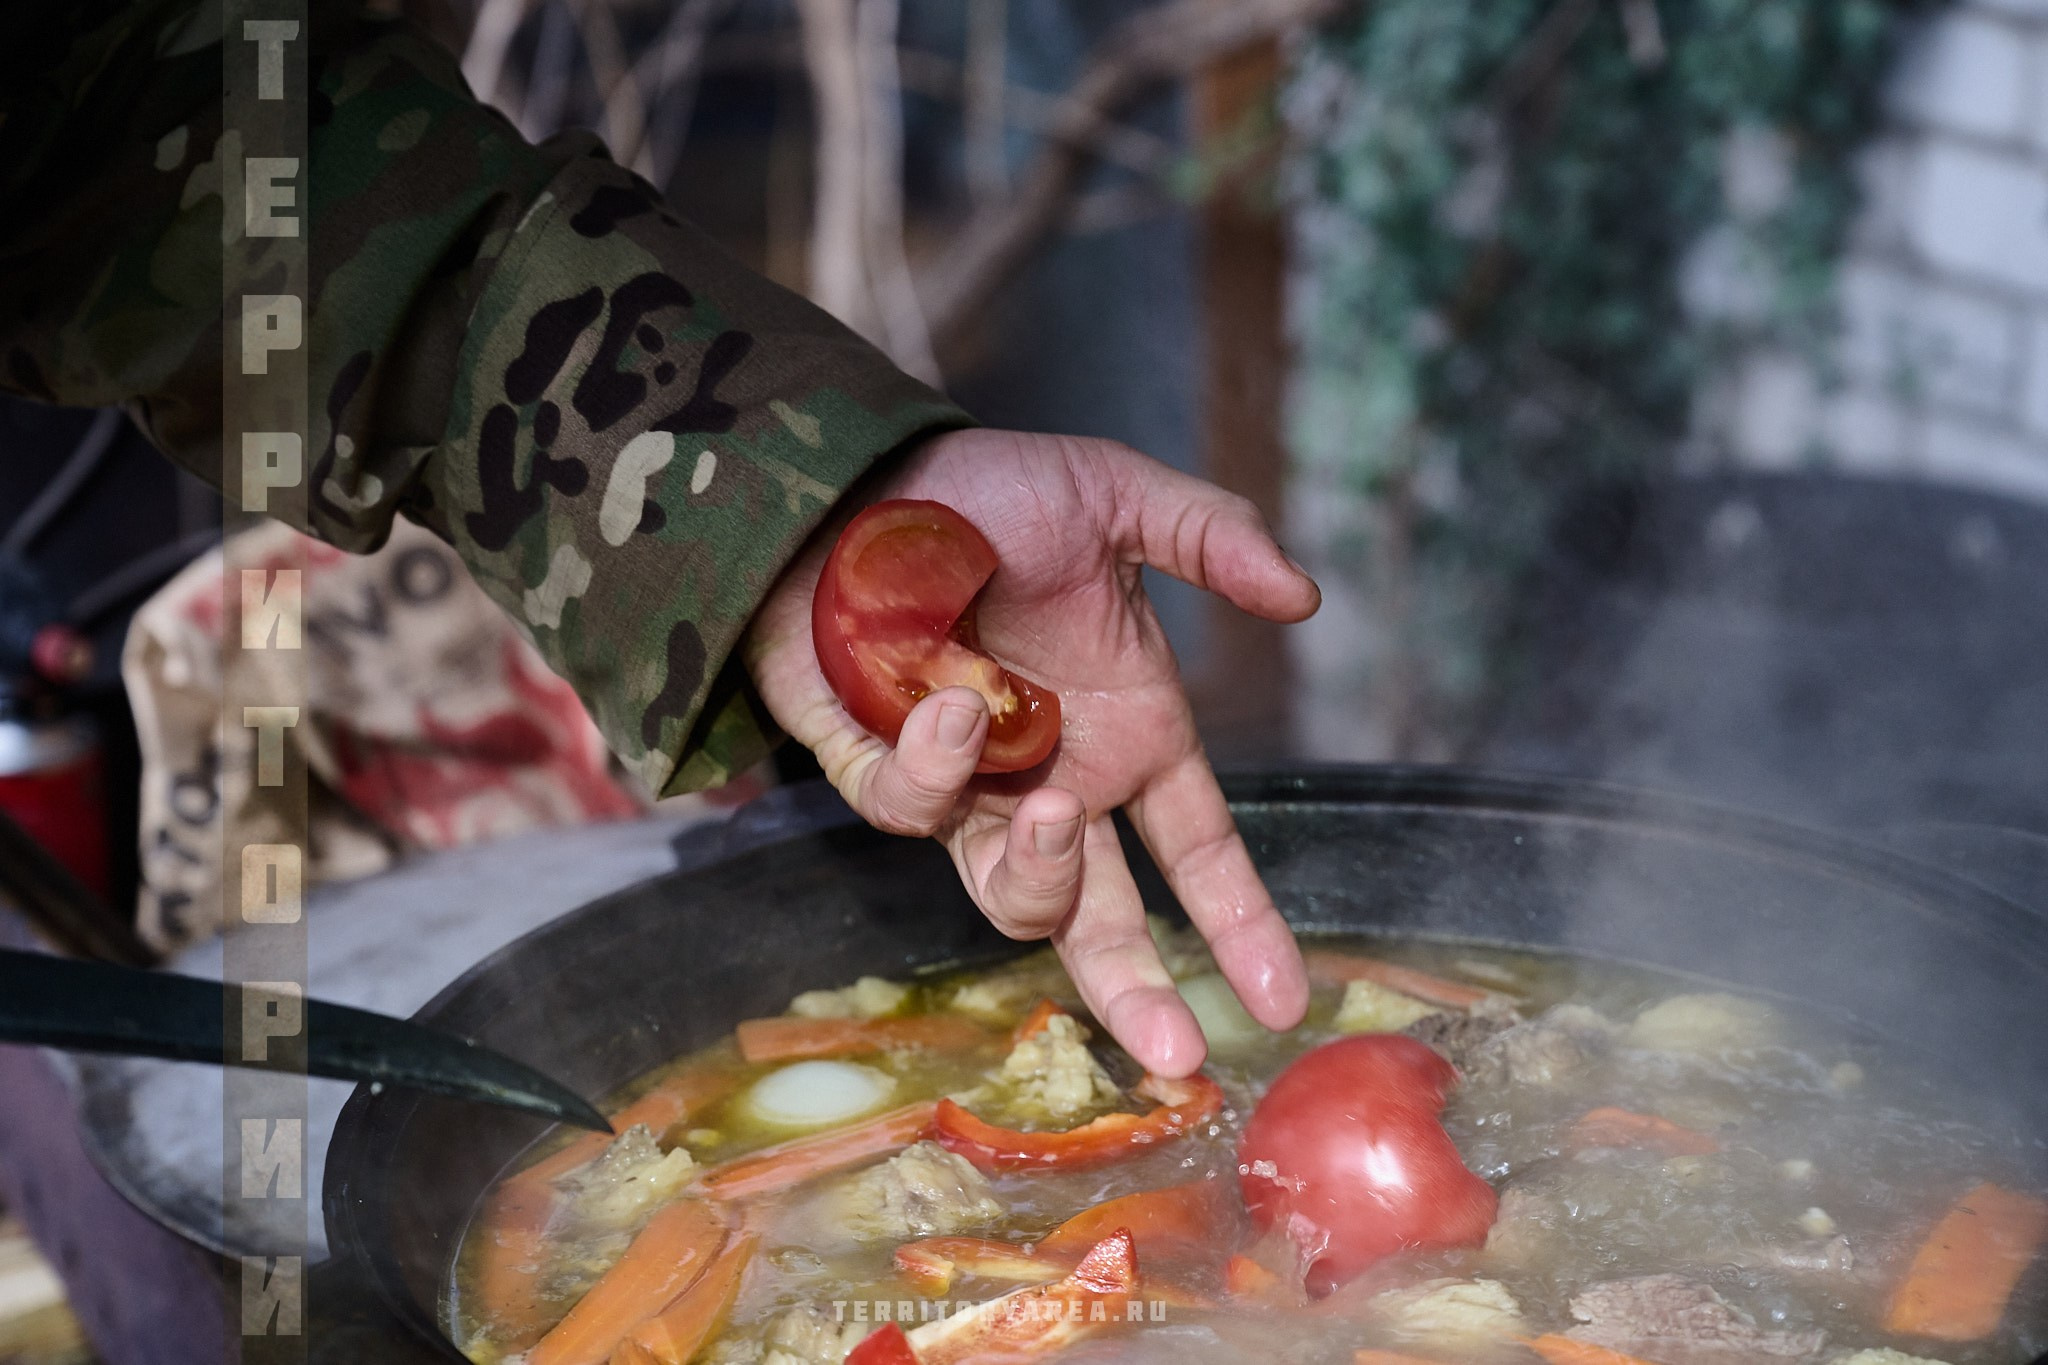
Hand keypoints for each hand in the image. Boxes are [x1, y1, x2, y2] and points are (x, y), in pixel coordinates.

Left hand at [742, 429, 1320, 1075]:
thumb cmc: (988, 488)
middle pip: (1102, 918)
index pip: (1198, 852)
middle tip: (1173, 1053)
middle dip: (1137, 991)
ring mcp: (967, 792)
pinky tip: (950, 708)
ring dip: (1042, 875)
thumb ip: (1209, 537)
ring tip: (1054, 812)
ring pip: (1010, 895)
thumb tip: (1305, 596)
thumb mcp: (1113, 495)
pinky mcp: (878, 773)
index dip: (1240, 925)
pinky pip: (912, 812)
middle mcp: (1055, 780)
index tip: (1283, 1001)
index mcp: (1127, 733)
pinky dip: (937, 773)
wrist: (856, 472)